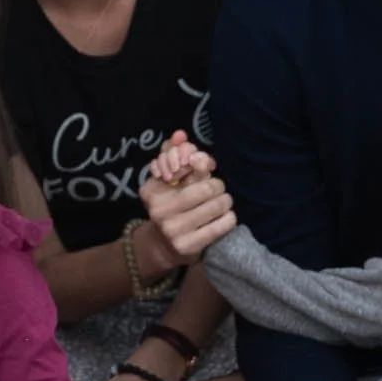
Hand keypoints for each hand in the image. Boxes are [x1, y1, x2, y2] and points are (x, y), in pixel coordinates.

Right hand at [140, 131, 235, 261]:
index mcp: (151, 190)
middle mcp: (159, 210)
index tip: (203, 169)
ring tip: (221, 203)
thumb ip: (174, 154)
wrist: (162, 245)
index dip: (201, 165)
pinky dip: (229, 218)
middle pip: (207, 186)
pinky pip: (222, 225)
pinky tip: (224, 217)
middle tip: (217, 190)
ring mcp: (173, 230)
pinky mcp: (188, 246)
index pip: (186, 166)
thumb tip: (180, 134)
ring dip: (225, 201)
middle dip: (218, 185)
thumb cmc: (170, 204)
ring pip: (218, 204)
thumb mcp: (167, 179)